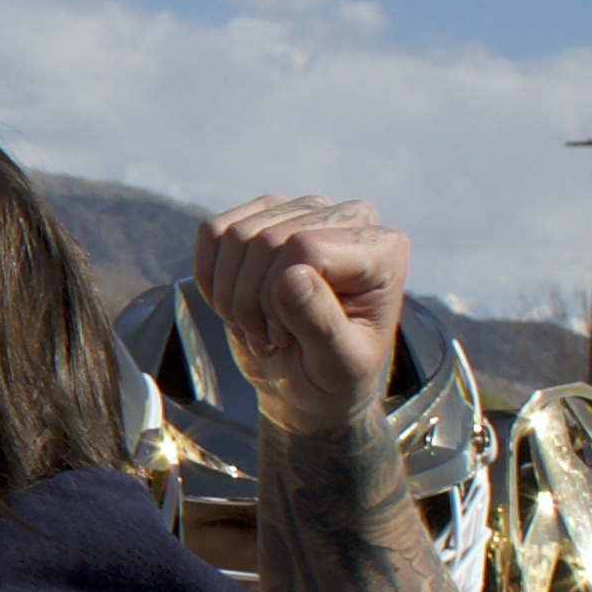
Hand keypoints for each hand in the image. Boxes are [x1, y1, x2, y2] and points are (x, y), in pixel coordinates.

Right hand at [193, 195, 409, 433]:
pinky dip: (210, 277)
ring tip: (256, 323)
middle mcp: (348, 218)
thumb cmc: (334, 375)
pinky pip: (213, 232)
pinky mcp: (264, 217)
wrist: (309, 380)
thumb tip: (292, 277)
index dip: (279, 299)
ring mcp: (303, 211)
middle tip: (270, 337)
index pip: (305, 247)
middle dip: (252, 302)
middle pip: (267, 240)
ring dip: (231, 295)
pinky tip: (233, 303)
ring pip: (236, 236)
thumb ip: (322, 324)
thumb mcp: (339, 364)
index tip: (289, 338)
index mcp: (382, 249)